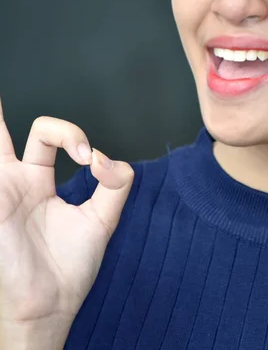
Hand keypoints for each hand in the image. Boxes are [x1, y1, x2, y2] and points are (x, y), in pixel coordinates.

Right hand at [0, 97, 133, 330]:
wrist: (50, 308)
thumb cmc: (69, 269)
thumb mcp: (101, 221)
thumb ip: (115, 185)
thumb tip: (108, 159)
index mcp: (38, 179)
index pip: (49, 136)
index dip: (73, 135)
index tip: (92, 160)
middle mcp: (15, 181)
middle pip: (3, 131)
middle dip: (0, 111)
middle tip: (3, 100)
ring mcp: (0, 191)